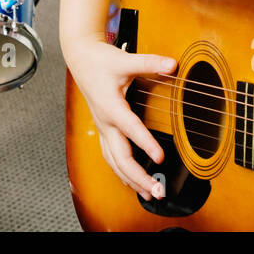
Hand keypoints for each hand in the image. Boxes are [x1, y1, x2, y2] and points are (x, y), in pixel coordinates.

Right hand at [65, 36, 177, 201]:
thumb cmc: (101, 61)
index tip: (161, 158)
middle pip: (120, 156)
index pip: (130, 128)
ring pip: (114, 161)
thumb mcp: (125, 59)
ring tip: (148, 194)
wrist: (80, 60)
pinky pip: (111, 157)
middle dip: (138, 176)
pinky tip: (133, 182)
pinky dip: (122, 172)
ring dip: (131, 179)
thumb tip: (173, 64)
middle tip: (157, 190)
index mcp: (110, 106)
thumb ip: (149, 63)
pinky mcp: (104, 130)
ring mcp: (103, 129)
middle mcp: (105, 122)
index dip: (146, 143)